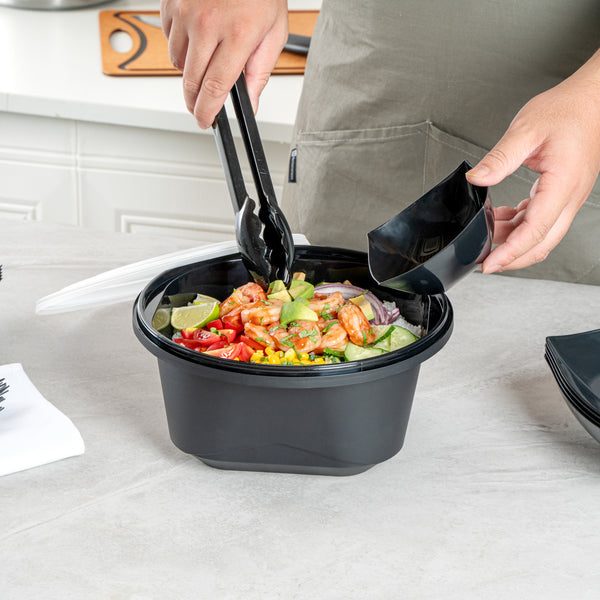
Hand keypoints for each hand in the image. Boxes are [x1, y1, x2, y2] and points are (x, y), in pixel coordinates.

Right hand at [160, 0, 288, 127]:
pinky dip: (182, 47)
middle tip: (202, 108)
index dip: (208, 112)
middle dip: (195, 102)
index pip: (215, 88)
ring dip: (190, 71)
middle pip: (192, 82)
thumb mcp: (274, 32)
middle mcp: (208, 24)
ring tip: (209, 58)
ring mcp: (185, 13)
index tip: (206, 121)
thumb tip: (252, 103)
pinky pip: (170, 41)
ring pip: (178, 64)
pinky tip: (198, 37)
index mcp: (237, 35)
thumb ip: (261, 72)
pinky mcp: (170, 5)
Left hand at [466, 51, 599, 273]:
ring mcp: (568, 198)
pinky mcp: (562, 194)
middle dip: (512, 258)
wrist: (590, 100)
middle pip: (541, 243)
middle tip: (485, 262)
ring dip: (514, 242)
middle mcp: (569, 197)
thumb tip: (476, 179)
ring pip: (542, 235)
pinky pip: (541, 221)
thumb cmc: (565, 111)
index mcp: (563, 184)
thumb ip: (499, 158)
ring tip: (487, 237)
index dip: (510, 252)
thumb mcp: (525, 130)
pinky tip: (502, 219)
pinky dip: (520, 226)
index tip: (490, 265)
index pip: (535, 231)